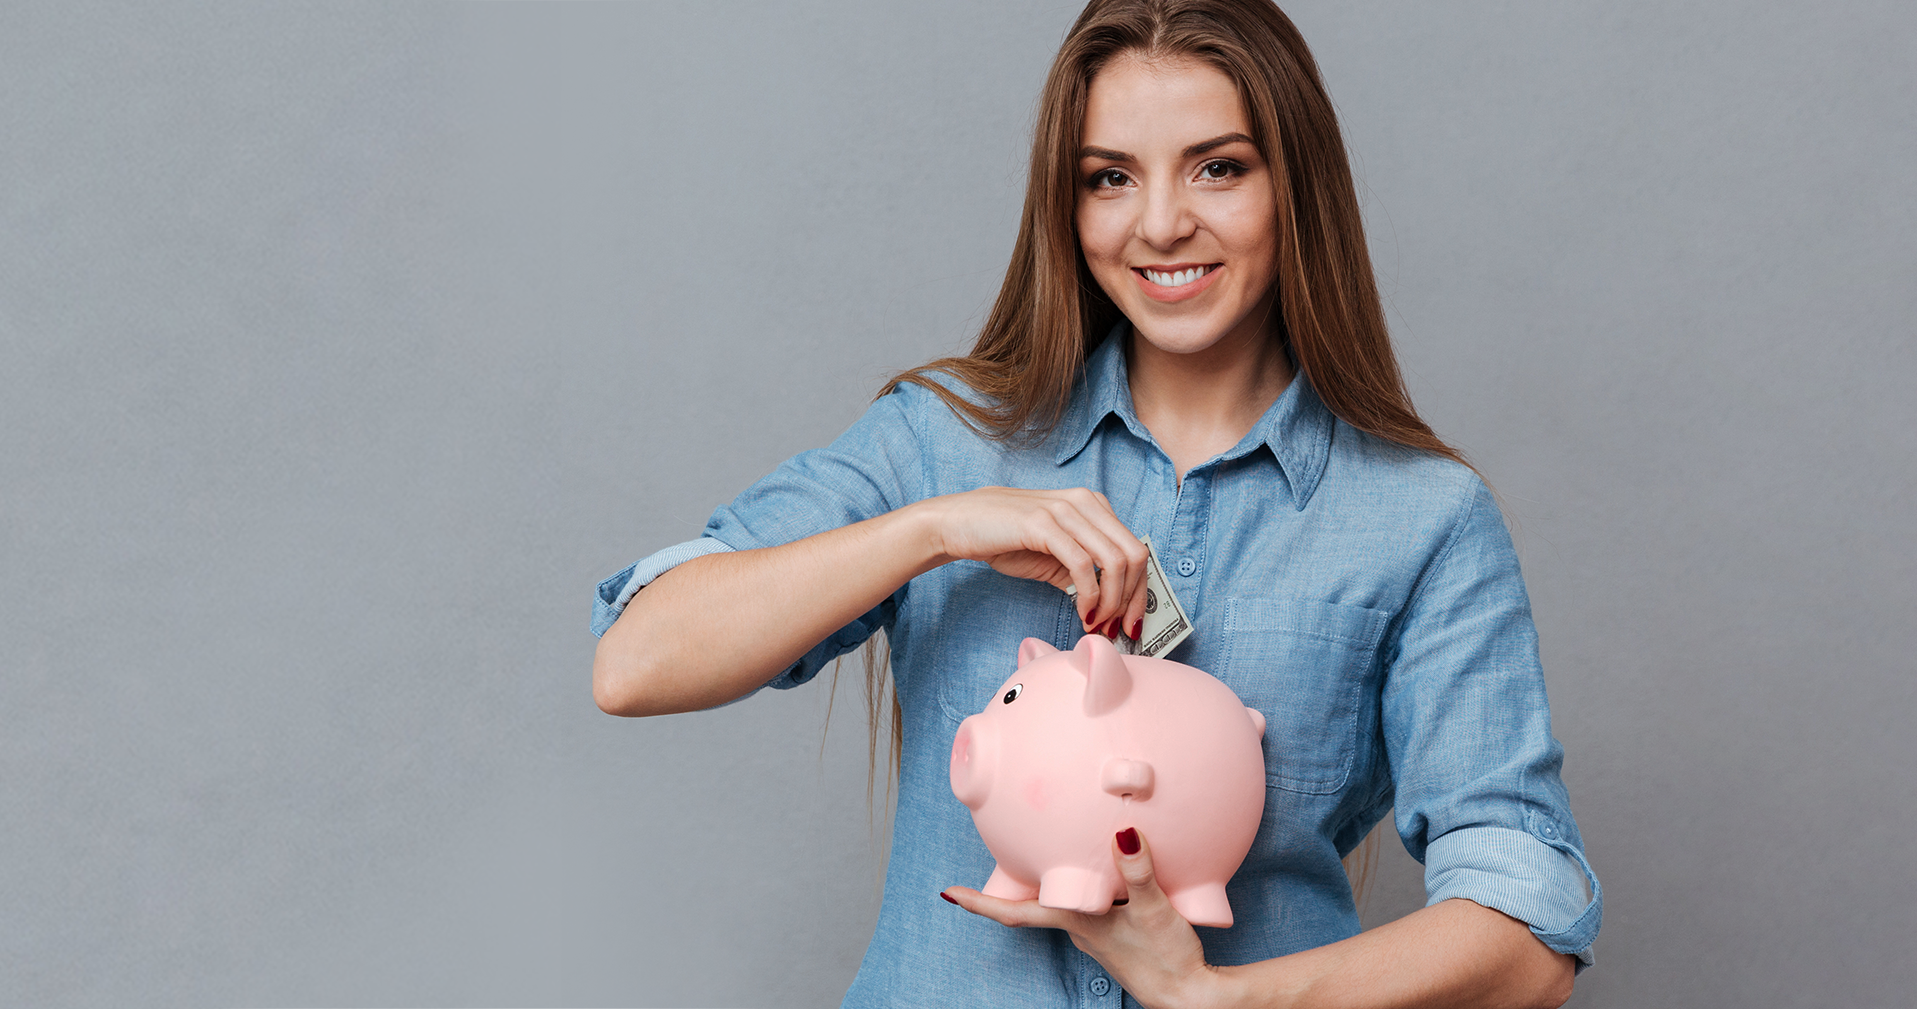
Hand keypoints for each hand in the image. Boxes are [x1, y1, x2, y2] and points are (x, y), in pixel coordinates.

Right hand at [914, 487, 1147, 635]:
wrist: (958, 524)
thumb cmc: (1006, 539)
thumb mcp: (1054, 556)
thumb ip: (1084, 572)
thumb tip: (1111, 608)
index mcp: (1094, 505)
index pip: (1135, 549)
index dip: (1140, 591)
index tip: (1132, 624)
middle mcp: (1086, 502)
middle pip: (1134, 556)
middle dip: (1131, 601)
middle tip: (1117, 630)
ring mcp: (1066, 510)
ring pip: (1114, 561)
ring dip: (1111, 603)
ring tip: (1097, 625)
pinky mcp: (1044, 523)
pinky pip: (1082, 565)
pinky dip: (1089, 596)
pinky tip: (1082, 614)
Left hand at [941, 829, 1218, 1008]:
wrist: (1190, 997)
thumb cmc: (1167, 960)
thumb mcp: (1154, 910)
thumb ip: (1138, 871)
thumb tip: (1123, 833)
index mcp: (1076, 922)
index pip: (1016, 912)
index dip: (981, 904)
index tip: (949, 894)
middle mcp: (1080, 929)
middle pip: (1036, 903)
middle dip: (1014, 884)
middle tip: (995, 856)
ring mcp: (1098, 935)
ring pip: (1066, 903)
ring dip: (1056, 882)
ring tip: (1050, 853)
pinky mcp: (1118, 936)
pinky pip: (1094, 906)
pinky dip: (1091, 888)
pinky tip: (1107, 875)